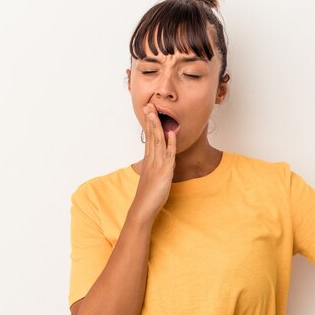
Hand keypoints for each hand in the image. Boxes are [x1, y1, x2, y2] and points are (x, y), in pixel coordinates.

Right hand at [131, 103, 175, 220]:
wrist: (143, 209)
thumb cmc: (148, 196)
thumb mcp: (153, 178)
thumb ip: (158, 167)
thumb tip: (166, 161)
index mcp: (149, 160)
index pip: (149, 138)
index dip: (150, 124)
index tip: (149, 111)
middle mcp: (151, 160)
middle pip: (151, 136)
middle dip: (151, 119)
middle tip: (149, 105)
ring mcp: (157, 165)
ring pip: (158, 141)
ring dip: (158, 126)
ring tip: (156, 112)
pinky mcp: (164, 172)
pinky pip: (168, 155)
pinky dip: (170, 143)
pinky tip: (171, 133)